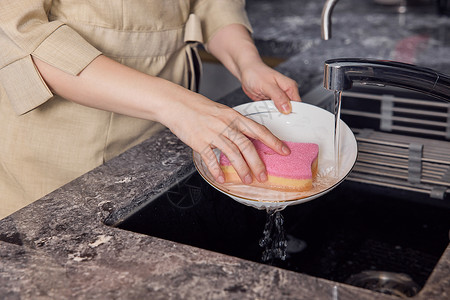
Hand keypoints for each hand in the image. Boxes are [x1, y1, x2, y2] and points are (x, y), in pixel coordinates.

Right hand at [164, 92, 290, 184]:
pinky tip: (222, 178)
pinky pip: (211, 158)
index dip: (273, 141)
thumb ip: (235, 125)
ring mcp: (212, 133)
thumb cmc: (199, 108)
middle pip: (247, 146)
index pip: (258, 130)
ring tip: (247, 180)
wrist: (177, 104)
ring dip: (241, 169)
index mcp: (234, 116)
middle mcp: (225, 125)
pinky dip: (217, 170)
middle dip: (257, 163)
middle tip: (263, 176)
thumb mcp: (222, 112)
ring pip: (232, 153)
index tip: (284, 151)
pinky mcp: (199, 141)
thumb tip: (247, 139)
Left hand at [206, 24, 300, 113]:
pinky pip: (273, 112)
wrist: (246, 71)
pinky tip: (265, 113)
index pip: (298, 105)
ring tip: (268, 113)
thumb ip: (278, 97)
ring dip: (276, 116)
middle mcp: (286, 93)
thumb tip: (287, 108)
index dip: (294, 114)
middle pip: (291, 110)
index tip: (287, 121)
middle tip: (276, 118)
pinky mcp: (271, 102)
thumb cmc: (256, 73)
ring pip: (282, 113)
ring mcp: (279, 98)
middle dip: (284, 116)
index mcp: (290, 87)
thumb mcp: (267, 85)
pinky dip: (269, 114)